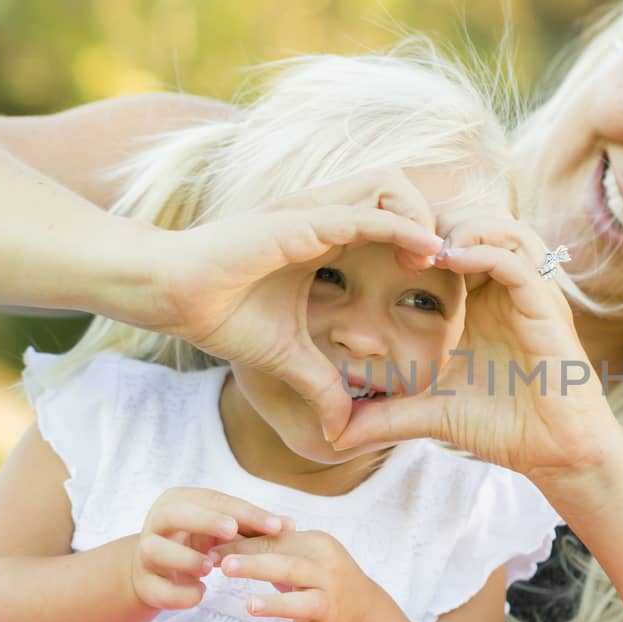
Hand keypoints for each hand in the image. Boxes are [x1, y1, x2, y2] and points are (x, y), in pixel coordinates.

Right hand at [133, 487, 293, 610]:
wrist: (158, 571)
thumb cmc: (199, 542)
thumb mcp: (224, 531)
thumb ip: (253, 527)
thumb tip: (290, 524)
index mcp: (180, 501)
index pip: (215, 501)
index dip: (246, 512)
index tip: (276, 525)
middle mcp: (158, 521)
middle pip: (175, 514)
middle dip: (205, 521)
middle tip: (232, 530)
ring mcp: (145, 552)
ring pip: (156, 550)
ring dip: (185, 558)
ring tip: (209, 567)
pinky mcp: (142, 582)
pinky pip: (156, 588)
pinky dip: (179, 593)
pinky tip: (200, 594)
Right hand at [134, 168, 446, 439]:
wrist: (172, 296)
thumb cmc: (221, 315)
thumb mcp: (287, 358)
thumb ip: (320, 386)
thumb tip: (339, 433)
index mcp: (324, 239)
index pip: (390, 222)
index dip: (422, 241)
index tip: (445, 276)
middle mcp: (325, 218)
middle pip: (400, 192)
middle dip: (434, 218)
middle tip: (450, 262)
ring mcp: (314, 214)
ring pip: (390, 188)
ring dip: (424, 217)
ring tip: (440, 258)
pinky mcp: (301, 221)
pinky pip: (364, 215)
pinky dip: (402, 229)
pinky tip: (429, 254)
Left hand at [215, 530, 383, 621]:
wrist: (361, 609)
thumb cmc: (318, 574)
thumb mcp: (303, 553)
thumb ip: (269, 543)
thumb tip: (219, 534)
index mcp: (320, 546)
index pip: (279, 543)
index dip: (245, 546)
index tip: (212, 551)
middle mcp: (328, 574)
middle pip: (291, 568)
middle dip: (258, 566)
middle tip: (226, 565)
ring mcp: (328, 605)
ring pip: (302, 605)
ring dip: (276, 605)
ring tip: (249, 605)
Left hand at [331, 215, 622, 479]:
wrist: (556, 454)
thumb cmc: (505, 428)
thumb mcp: (430, 414)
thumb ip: (386, 415)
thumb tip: (335, 434)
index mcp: (486, 300)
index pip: (455, 242)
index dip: (418, 238)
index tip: (381, 254)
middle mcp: (511, 289)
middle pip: (479, 221)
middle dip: (438, 221)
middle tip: (401, 241)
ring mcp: (532, 294)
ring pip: (503, 228)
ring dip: (464, 227)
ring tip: (428, 248)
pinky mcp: (547, 307)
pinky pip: (516, 260)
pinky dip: (484, 250)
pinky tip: (452, 260)